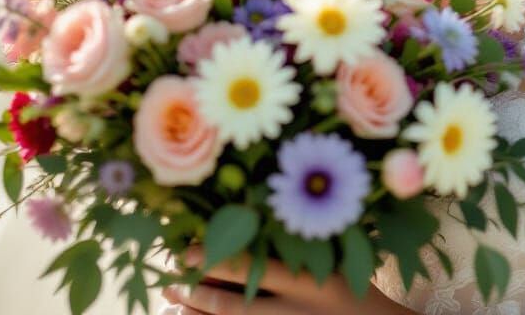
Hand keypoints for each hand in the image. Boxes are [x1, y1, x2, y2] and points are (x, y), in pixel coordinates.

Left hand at [161, 244, 410, 313]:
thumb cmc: (353, 289)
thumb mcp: (332, 257)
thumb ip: (296, 241)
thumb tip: (250, 218)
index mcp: (304, 281)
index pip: (248, 269)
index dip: (212, 258)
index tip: (187, 250)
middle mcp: (291, 312)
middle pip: (231, 305)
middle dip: (196, 291)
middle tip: (170, 277)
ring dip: (198, 314)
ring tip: (175, 300)